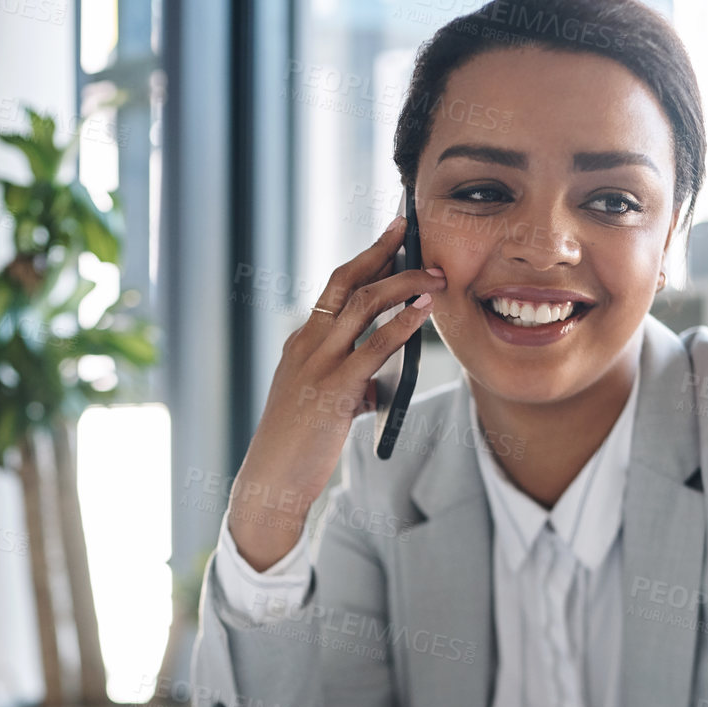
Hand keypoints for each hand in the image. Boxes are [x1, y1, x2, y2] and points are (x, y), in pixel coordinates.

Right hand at [227, 217, 444, 570]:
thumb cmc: (298, 446)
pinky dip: (402, 323)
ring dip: (402, 283)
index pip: (334, 288)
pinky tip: (424, 310)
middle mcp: (306, 344)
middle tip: (409, 227)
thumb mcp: (319, 403)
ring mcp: (318, 364)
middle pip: (346, 282)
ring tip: (434, 273)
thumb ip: (347, 385)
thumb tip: (377, 385)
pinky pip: (374, 346)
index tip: (391, 237)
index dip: (365, 259)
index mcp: (301, 343)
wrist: (272, 479)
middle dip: (380, 251)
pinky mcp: (333, 390)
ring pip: (363, 305)